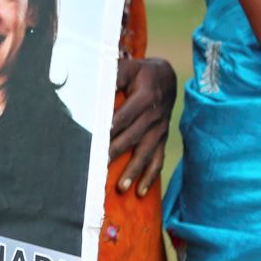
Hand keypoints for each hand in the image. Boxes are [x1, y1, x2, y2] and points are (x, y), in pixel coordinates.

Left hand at [109, 57, 174, 195]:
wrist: (167, 77)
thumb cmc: (140, 73)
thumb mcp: (128, 68)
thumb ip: (112, 76)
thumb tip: (92, 86)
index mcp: (145, 97)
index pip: (124, 116)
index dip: (111, 128)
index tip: (97, 140)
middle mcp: (154, 116)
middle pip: (133, 137)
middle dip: (116, 152)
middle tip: (99, 167)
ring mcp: (159, 130)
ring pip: (146, 153)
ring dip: (134, 171)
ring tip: (121, 188)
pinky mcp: (162, 139)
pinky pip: (158, 160)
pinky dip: (150, 177)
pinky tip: (140, 192)